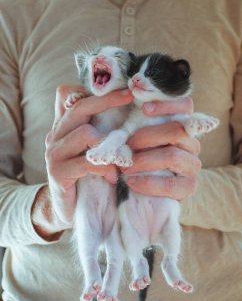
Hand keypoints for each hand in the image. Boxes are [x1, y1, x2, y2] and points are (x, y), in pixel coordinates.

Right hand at [32, 85, 132, 237]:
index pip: (71, 96)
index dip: (96, 92)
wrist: (68, 209)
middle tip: (129, 99)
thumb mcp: (93, 150)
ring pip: (84, 134)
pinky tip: (113, 176)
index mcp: (64, 127)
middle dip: (107, 101)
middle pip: (79, 108)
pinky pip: (86, 162)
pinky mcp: (57, 172)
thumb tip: (127, 109)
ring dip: (109, 144)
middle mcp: (55, 135)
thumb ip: (101, 131)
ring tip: (123, 157)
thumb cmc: (87, 177)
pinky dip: (104, 167)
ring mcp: (54, 153)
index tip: (125, 91)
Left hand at [121, 98, 200, 200]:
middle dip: (146, 136)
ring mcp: (192, 165)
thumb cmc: (136, 160)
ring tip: (124, 167)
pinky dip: (147, 183)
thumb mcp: (133, 141)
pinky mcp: (189, 187)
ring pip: (172, 155)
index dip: (167, 104)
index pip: (185, 106)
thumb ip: (133, 125)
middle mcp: (191, 143)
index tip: (143, 108)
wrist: (143, 195)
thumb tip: (125, 104)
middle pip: (177, 130)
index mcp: (181, 126)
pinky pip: (170, 183)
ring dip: (144, 160)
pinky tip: (131, 182)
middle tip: (125, 146)